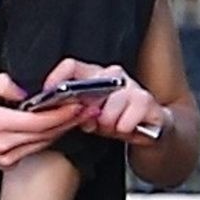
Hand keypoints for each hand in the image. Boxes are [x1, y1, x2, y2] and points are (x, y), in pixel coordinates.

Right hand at [0, 73, 83, 167]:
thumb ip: (4, 85)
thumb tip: (26, 90)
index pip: (42, 122)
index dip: (64, 114)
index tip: (78, 104)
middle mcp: (2, 144)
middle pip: (47, 135)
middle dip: (69, 121)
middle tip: (86, 109)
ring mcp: (1, 157)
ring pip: (41, 144)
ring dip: (60, 131)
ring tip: (75, 116)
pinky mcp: (1, 163)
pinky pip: (30, 150)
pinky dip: (44, 139)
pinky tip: (52, 128)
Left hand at [40, 58, 166, 143]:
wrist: (147, 133)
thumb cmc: (114, 122)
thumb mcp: (87, 117)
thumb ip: (72, 111)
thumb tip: (55, 111)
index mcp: (94, 78)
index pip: (73, 66)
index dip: (59, 76)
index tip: (50, 93)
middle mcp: (114, 77)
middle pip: (98, 79)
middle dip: (91, 104)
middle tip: (91, 121)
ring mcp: (133, 87)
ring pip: (117, 96)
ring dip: (109, 117)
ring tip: (109, 127)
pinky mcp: (149, 101)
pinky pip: (136, 107)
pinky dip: (126, 123)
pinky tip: (124, 128)